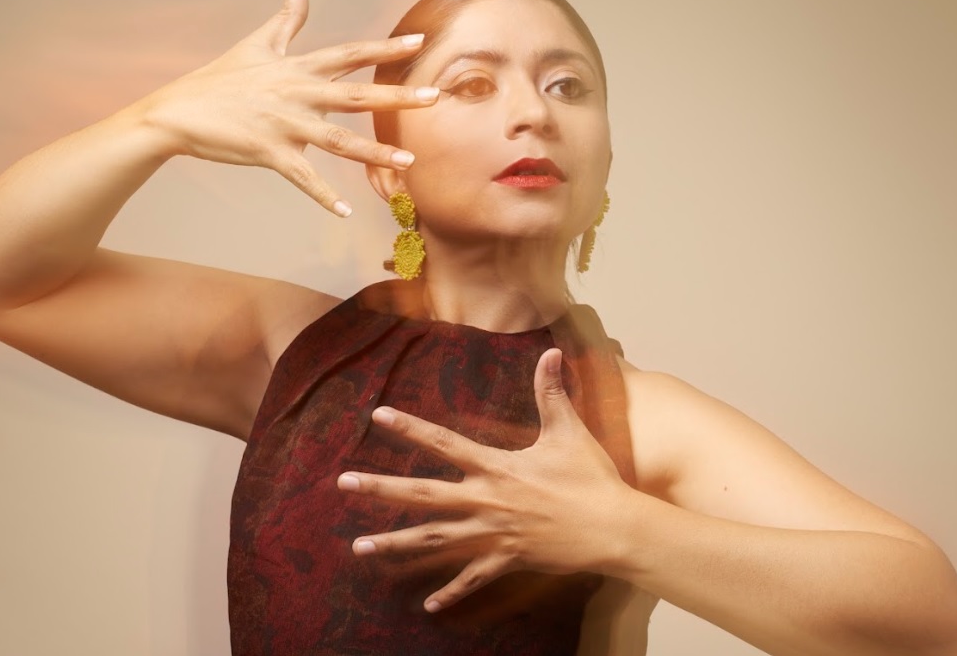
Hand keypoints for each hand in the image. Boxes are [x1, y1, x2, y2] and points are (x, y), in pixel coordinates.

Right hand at [136, 0, 439, 215]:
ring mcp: (284, 124)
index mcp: (297, 68)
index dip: (384, 47)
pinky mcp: (268, 152)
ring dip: (374, 152)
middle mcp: (297, 93)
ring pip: (338, 140)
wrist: (176, 112)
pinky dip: (324, 196)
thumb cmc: (219, 80)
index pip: (349, 54)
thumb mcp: (256, 43)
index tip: (420, 41)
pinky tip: (345, 212)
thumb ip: (285, 17)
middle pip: (356, 94)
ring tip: (409, 161)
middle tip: (434, 97)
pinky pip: (302, 178)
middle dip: (396, 96)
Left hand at [336, 347, 632, 611]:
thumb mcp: (569, 431)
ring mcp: (493, 534)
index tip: (378, 415)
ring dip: (395, 544)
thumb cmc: (591, 478)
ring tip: (359, 548)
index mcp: (496, 467)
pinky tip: (427, 604)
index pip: (443, 443)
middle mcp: (486, 501)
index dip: (410, 428)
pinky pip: (472, 578)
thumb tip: (553, 351)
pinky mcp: (507, 560)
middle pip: (423, 495)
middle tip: (343, 484)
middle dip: (380, 489)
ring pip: (434, 540)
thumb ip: (552, 392)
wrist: (614, 528)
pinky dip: (450, 591)